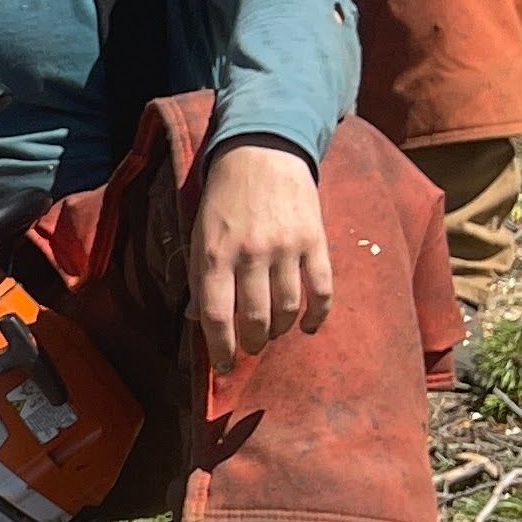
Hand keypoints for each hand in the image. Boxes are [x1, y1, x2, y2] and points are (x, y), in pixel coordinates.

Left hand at [187, 139, 333, 372]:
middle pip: (254, 318)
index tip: (223, 367)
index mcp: (213, 254)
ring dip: (280, 331)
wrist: (262, 153)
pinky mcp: (315, 240)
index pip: (215, 316)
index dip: (219, 349)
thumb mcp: (199, 234)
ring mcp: (285, 248)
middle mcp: (249, 254)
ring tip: (273, 333)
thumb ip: (200, 276)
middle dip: (251, 343)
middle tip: (250, 347)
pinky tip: (309, 328)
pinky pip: (322, 289)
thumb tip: (198, 320)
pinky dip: (318, 315)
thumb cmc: (224, 199)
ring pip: (287, 309)